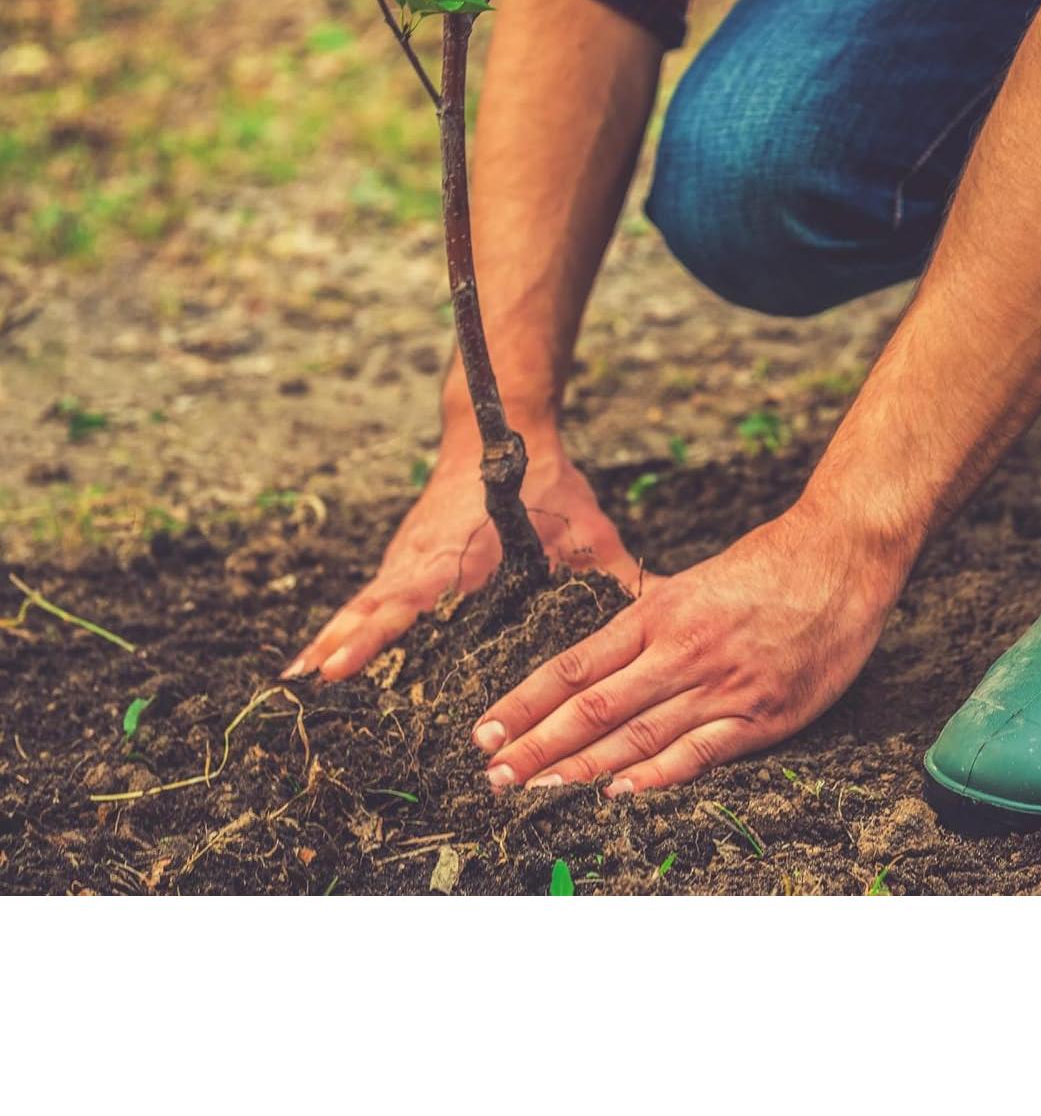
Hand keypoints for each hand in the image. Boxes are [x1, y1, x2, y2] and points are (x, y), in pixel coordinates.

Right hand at [284, 434, 636, 680]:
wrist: (500, 425)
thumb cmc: (548, 481)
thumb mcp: (588, 530)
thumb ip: (620, 576)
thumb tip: (666, 611)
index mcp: (461, 555)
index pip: (409, 601)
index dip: (373, 636)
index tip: (337, 667)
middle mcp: (424, 558)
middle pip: (373, 608)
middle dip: (341, 646)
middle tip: (304, 689)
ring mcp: (409, 556)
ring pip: (364, 602)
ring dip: (334, 638)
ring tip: (298, 682)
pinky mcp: (406, 556)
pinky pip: (370, 595)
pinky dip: (347, 622)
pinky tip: (324, 657)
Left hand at [469, 503, 909, 792]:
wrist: (842, 555)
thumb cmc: (770, 564)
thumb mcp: (696, 582)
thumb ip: (652, 620)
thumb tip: (604, 650)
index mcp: (659, 614)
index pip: (575, 666)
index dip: (526, 702)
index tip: (485, 731)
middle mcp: (681, 650)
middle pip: (594, 707)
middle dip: (537, 746)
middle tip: (491, 777)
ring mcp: (722, 686)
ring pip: (637, 735)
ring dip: (580, 768)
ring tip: (534, 792)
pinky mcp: (764, 715)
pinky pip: (701, 752)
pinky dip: (657, 776)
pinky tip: (617, 794)